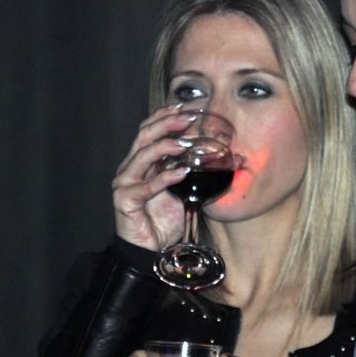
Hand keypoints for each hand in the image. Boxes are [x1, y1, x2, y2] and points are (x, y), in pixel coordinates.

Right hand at [112, 105, 194, 249]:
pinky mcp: (125, 200)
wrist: (151, 249)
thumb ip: (197, 172)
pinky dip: (164, 178)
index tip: (185, 107)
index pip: (149, 130)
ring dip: (164, 146)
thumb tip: (230, 158)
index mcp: (142, 162)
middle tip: (187, 118)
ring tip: (184, 143)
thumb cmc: (165, 220)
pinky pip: (145, 186)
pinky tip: (181, 173)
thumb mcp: (186, 190)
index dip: (164, 116)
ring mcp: (125, 183)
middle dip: (166, 123)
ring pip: (142, 155)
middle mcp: (131, 168)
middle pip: (144, 136)